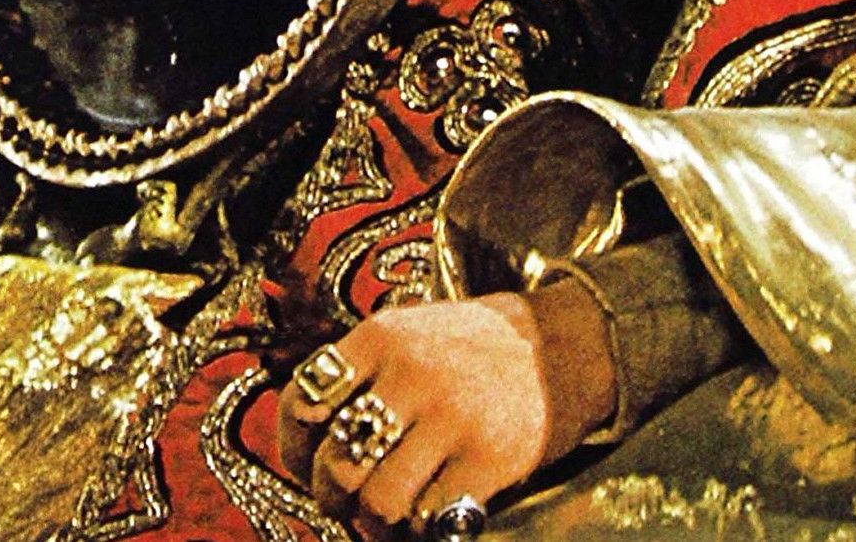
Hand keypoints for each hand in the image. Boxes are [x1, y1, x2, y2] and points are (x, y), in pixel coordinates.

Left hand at [277, 285, 616, 538]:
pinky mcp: (487, 458)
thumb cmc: (471, 348)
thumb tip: (307, 446)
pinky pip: (429, 519)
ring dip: (375, 522)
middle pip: (336, 465)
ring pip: (378, 503)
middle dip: (333, 498)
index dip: (293, 447)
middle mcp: (411, 373)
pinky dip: (422, 527)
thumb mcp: (410, 332)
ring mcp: (451, 417)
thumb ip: (362, 375)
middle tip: (348, 501)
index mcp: (382, 336)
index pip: (304, 402)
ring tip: (387, 515)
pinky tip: (432, 509)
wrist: (561, 343)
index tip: (307, 463)